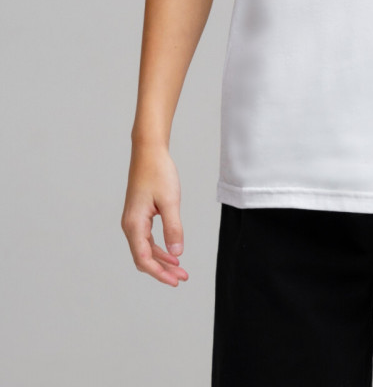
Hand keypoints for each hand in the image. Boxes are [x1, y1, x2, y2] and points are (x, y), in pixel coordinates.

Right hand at [121, 145, 188, 286]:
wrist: (148, 152)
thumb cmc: (158, 173)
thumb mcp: (170, 201)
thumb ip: (173, 228)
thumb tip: (177, 253)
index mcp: (134, 224)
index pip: (144, 259)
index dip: (160, 273)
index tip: (176, 281)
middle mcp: (129, 225)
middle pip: (143, 258)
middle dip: (162, 270)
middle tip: (182, 278)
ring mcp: (133, 221)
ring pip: (145, 249)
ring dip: (162, 260)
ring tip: (180, 268)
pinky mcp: (138, 215)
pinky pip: (146, 239)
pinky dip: (159, 249)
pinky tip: (172, 252)